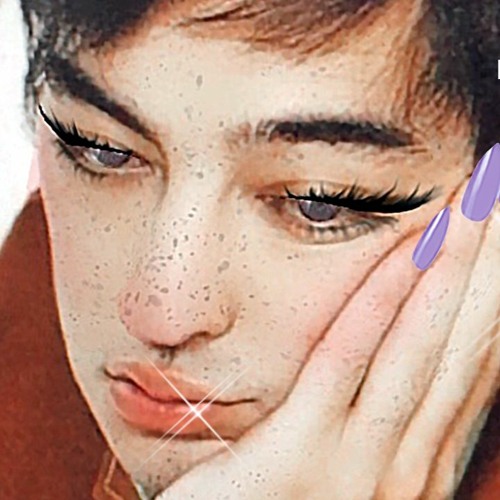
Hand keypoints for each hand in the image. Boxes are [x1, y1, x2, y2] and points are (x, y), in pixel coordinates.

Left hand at [155, 184, 499, 499]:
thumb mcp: (341, 465)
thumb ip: (369, 416)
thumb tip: (393, 350)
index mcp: (413, 464)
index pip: (468, 364)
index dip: (491, 295)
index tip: (499, 237)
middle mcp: (402, 466)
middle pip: (457, 346)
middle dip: (486, 270)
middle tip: (498, 199)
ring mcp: (357, 468)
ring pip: (417, 348)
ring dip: (451, 272)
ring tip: (473, 208)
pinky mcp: (300, 460)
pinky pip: (345, 362)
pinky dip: (378, 302)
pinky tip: (405, 250)